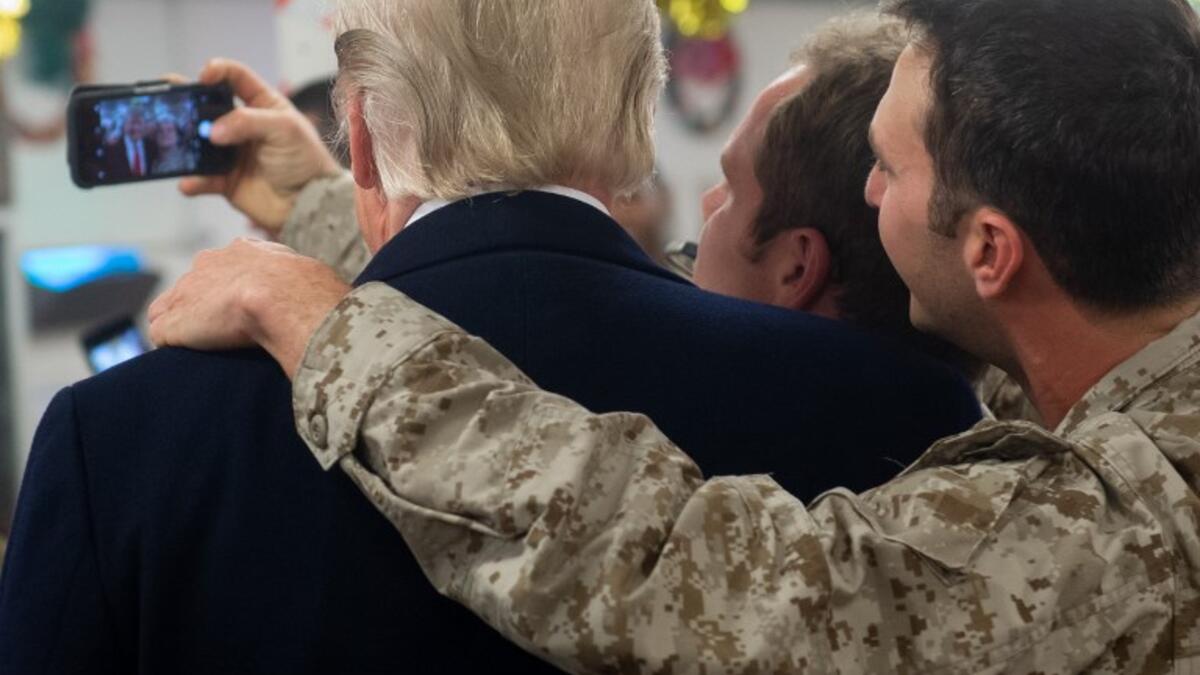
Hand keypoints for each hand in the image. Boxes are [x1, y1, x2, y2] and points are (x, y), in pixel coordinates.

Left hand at [149, 238, 350, 378]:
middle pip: (191, 287)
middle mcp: (208, 264)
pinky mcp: (173, 324)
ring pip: (169, 311)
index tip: (242, 311)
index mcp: (241, 251)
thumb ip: (299, 283)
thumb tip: (323, 300)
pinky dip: (174, 347)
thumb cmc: (308, 291)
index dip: (229, 292)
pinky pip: (162, 336)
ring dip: (184, 329)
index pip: (224, 269)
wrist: (286, 296)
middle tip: (224, 331)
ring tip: (205, 351)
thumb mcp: (308, 276)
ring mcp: (187, 293)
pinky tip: (194, 359)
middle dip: (201, 307)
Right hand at [178, 58, 342, 234]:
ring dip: (183, 141)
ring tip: (171, 140)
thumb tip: (212, 130)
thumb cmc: (306, 161)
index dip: (218, 71)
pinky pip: (202, 178)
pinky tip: (189, 182)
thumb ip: (248, 122)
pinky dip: (193, 180)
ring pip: (198, 142)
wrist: (310, 204)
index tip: (204, 76)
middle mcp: (242, 126)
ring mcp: (232, 152)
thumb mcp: (285, 129)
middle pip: (207, 106)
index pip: (235, 78)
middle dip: (186, 101)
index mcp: (262, 105)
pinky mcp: (226, 180)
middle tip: (167, 98)